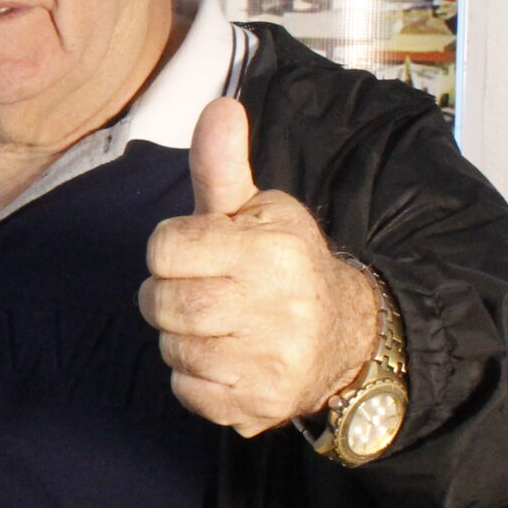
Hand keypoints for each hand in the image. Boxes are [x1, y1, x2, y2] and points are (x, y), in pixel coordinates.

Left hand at [140, 98, 380, 437]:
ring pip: (173, 348)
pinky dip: (194, 378)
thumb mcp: (258, 208)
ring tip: (215, 325)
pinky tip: (224, 359)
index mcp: (270, 249)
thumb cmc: (282, 263)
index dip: (170, 250)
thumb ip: (223, 165)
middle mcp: (276, 306)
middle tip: (194, 292)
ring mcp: (271, 360)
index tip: (196, 252)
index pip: (166, 247)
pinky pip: (189, 391)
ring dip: (180, 337)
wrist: (345, 336)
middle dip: (165, 297)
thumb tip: (219, 105)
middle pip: (163, 303)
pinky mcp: (262, 403)